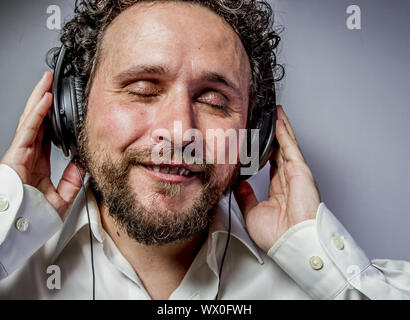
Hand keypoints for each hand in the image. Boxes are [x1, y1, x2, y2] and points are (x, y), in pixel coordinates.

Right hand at [0, 72, 84, 219]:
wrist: (18, 233)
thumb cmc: (33, 220)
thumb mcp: (62, 199)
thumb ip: (72, 181)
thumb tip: (82, 165)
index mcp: (36, 165)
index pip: (45, 135)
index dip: (52, 119)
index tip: (63, 107)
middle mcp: (27, 156)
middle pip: (37, 122)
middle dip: (44, 101)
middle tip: (52, 84)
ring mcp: (20, 154)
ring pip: (30, 120)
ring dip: (39, 99)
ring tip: (47, 81)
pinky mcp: (15, 155)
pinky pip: (27, 130)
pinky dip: (36, 113)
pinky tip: (44, 99)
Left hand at [234, 105, 319, 251]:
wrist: (292, 242)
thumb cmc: (278, 235)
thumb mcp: (252, 213)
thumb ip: (246, 197)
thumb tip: (239, 185)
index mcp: (279, 190)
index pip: (270, 165)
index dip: (263, 152)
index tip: (254, 142)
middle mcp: (288, 179)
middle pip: (278, 150)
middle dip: (271, 135)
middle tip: (263, 120)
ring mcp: (295, 172)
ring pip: (285, 143)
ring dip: (278, 127)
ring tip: (271, 112)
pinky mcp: (300, 168)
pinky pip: (289, 144)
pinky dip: (284, 129)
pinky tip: (278, 117)